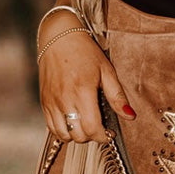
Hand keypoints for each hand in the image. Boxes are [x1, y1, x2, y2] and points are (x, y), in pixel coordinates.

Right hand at [38, 13, 135, 142]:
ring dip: (77, 135)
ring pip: (64, 135)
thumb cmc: (84, 52)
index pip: (92, 128)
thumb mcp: (106, 71)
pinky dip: (63, 131)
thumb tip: (130, 116)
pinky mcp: (44, 102)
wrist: (58, 37)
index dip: (103, 136)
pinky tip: (72, 122)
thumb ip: (117, 97)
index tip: (108, 133)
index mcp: (82, 91)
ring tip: (84, 125)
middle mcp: (65, 99)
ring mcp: (52, 102)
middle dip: (91, 136)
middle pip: (79, 135)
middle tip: (98, 127)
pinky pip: (52, 127)